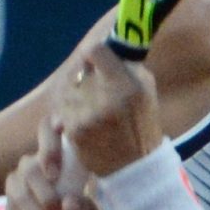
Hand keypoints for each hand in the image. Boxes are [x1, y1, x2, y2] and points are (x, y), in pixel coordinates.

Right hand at [3, 117, 99, 209]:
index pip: (61, 125)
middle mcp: (46, 155)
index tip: (62, 125)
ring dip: (44, 195)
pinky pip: (18, 191)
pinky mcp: (13, 186)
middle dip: (50, 151)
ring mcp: (27, 168)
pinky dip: (32, 208)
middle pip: (43, 134)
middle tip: (56, 177)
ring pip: (30, 168)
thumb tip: (68, 204)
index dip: (58, 120)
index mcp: (69, 155)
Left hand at [59, 39, 161, 179]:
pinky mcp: (74, 132)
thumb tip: (108, 42)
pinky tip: (85, 121)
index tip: (96, 62)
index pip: (94, 51)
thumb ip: (125, 65)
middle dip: (83, 76)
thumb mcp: (146, 88)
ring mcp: (87, 116)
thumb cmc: (142, 124)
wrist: (134, 167)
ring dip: (74, 94)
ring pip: (67, 90)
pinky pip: (63, 110)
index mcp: (127, 85)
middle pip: (77, 70)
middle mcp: (106, 99)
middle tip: (92, 86)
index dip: (93, 55)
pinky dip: (70, 113)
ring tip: (90, 107)